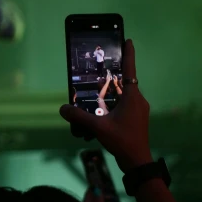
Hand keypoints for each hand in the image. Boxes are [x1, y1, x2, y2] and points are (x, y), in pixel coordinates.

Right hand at [60, 40, 151, 171]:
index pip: (130, 70)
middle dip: (113, 75)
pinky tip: (102, 108)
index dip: (129, 55)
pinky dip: (114, 102)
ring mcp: (138, 110)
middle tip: (100, 68)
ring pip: (124, 94)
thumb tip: (63, 108)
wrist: (137, 161)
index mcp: (133, 97)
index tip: (128, 40)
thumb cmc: (122, 140)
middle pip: (125, 82)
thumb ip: (79, 117)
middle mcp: (138, 100)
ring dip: (112, 91)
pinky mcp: (136, 118)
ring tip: (97, 89)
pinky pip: (125, 104)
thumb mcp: (99, 128)